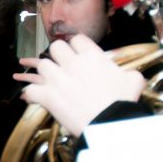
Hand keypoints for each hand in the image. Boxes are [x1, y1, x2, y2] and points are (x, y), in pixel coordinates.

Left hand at [14, 35, 144, 136]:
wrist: (110, 122)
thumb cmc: (123, 101)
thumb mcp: (133, 80)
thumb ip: (128, 73)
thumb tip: (129, 75)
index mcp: (92, 55)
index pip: (77, 39)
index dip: (75, 45)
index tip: (76, 52)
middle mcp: (72, 63)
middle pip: (56, 47)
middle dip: (58, 54)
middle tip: (60, 64)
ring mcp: (57, 79)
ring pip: (41, 65)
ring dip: (42, 72)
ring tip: (42, 77)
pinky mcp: (48, 96)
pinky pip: (31, 90)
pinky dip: (30, 93)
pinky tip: (29, 95)